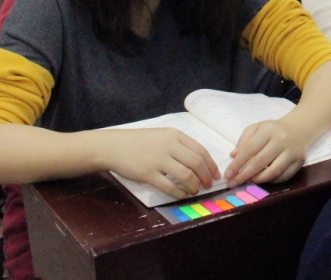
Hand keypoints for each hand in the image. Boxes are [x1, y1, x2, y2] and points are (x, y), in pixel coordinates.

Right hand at [101, 128, 218, 200]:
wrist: (114, 146)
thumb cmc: (139, 142)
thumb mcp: (162, 136)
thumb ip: (179, 145)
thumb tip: (199, 162)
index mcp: (174, 135)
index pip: (201, 150)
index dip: (211, 164)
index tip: (215, 174)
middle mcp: (168, 146)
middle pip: (196, 163)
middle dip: (206, 176)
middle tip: (208, 185)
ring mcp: (157, 160)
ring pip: (186, 175)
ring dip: (194, 186)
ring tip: (195, 191)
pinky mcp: (147, 174)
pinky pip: (169, 186)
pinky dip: (179, 192)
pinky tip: (182, 194)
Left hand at [225, 119, 305, 186]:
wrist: (298, 129)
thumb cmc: (273, 130)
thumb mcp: (257, 128)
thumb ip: (243, 141)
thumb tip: (233, 156)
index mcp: (269, 130)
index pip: (250, 148)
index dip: (237, 163)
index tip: (228, 174)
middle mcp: (282, 140)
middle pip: (261, 161)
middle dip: (244, 175)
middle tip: (233, 183)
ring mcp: (292, 152)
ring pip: (273, 171)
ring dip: (258, 179)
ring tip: (249, 180)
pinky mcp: (299, 162)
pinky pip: (284, 177)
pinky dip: (271, 181)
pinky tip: (263, 179)